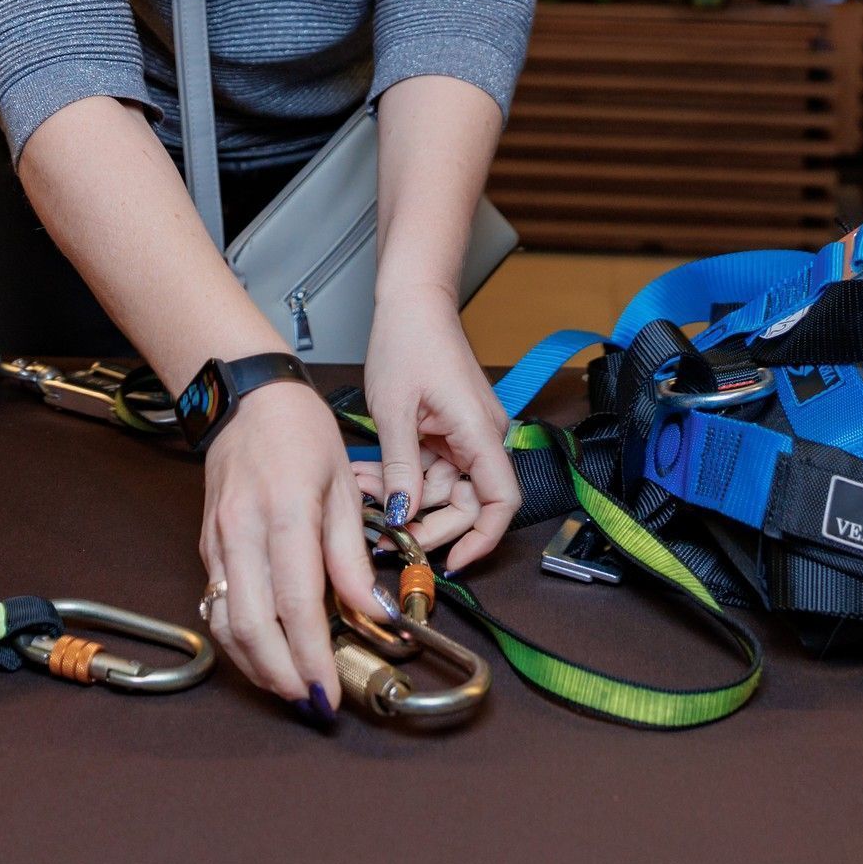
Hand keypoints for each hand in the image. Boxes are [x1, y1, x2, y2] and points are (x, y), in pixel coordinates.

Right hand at [198, 380, 383, 716]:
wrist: (246, 398)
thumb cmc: (300, 432)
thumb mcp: (343, 487)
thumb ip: (352, 556)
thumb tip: (373, 610)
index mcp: (284, 514)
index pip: (297, 602)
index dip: (312, 654)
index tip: (328, 692)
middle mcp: (242, 534)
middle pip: (252, 626)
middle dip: (280, 675)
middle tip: (310, 701)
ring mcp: (218, 542)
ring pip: (225, 624)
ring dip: (255, 666)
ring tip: (290, 686)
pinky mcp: (206, 547)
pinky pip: (216, 605)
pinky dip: (238, 639)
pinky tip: (264, 653)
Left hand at [358, 283, 520, 570]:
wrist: (412, 300)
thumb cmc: (408, 341)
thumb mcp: (394, 411)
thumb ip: (402, 469)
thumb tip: (403, 518)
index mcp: (480, 431)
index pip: (501, 501)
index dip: (482, 539)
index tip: (451, 562)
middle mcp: (483, 436)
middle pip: (467, 502)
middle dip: (425, 520)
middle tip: (383, 532)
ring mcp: (468, 433)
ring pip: (443, 487)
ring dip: (405, 495)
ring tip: (361, 487)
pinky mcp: (451, 429)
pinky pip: (432, 466)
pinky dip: (404, 474)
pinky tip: (370, 473)